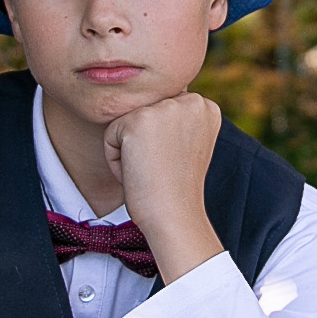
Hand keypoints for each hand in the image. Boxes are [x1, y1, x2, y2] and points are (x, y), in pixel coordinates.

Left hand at [105, 93, 223, 284]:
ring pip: (127, 123)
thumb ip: (178, 120)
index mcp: (206, 106)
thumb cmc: (177, 189)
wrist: (175, 216)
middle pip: (144, 113)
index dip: (162, 142)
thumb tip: (153, 111)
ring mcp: (164, 108)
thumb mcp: (190, 144)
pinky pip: (111, 135)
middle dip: (146, 144)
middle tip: (163, 169)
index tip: (174, 163)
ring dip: (131, 151)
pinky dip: (116, 160)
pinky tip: (138, 173)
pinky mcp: (138, 120)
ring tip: (151, 171)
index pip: (163, 110)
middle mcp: (190, 101)